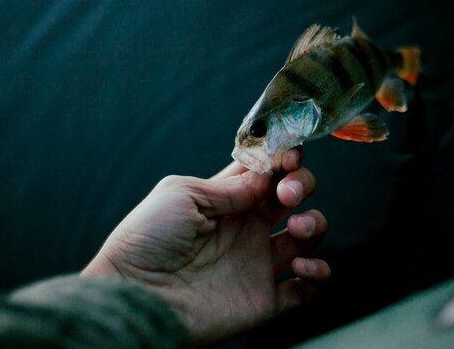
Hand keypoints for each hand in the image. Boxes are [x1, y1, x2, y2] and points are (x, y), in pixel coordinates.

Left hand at [81, 149, 329, 345]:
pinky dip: (318, 274)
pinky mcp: (265, 299)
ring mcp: (258, 262)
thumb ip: (228, 185)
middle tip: (288, 192)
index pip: (267, 171)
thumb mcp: (181, 193)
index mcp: (226, 200)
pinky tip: (301, 266)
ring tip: (297, 227)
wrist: (135, 297)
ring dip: (315, 224)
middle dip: (302, 184)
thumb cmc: (146, 239)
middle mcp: (247, 227)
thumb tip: (264, 178)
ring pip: (308, 236)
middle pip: (293, 196)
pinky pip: (308, 289)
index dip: (283, 159)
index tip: (289, 155)